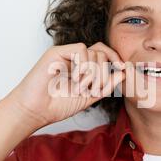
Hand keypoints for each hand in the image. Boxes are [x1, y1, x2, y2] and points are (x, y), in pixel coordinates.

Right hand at [5, 42, 125, 128]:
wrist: (36, 111)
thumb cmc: (57, 106)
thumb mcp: (89, 97)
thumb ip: (106, 86)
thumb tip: (124, 73)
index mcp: (83, 67)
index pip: (104, 53)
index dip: (115, 58)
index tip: (123, 68)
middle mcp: (75, 59)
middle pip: (102, 52)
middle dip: (103, 73)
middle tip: (93, 89)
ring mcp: (65, 54)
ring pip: (93, 52)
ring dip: (93, 73)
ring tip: (81, 87)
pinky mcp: (56, 52)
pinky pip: (81, 49)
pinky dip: (83, 65)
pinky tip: (75, 79)